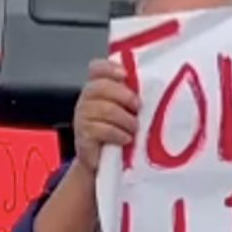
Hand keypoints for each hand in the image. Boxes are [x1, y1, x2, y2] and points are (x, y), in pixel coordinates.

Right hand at [73, 58, 139, 173]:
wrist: (104, 162)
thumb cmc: (118, 132)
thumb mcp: (125, 110)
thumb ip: (130, 95)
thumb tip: (150, 84)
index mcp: (96, 88)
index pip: (96, 69)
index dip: (109, 68)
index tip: (125, 75)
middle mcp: (85, 100)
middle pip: (100, 87)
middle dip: (123, 95)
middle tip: (138, 107)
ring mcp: (81, 118)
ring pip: (104, 109)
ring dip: (125, 118)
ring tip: (134, 128)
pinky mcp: (83, 136)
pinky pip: (101, 129)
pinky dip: (118, 133)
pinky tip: (126, 139)